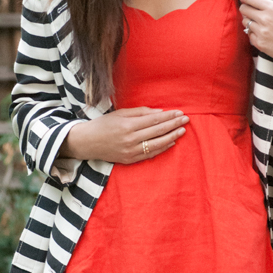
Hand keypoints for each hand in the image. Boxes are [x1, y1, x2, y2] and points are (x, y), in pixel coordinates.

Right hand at [60, 107, 188, 163]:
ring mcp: (131, 151)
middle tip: (186, 120)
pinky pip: (151, 154)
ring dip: (172, 137)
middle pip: (158, 131)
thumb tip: (160, 113)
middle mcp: (130, 139)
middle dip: (174, 124)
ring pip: (157, 144)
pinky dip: (162, 148)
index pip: (154, 120)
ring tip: (182, 131)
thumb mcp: (120, 113)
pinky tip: (171, 142)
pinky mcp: (130, 160)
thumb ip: (140, 112)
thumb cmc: (103, 124)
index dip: (169, 116)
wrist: (87, 143)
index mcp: (127, 125)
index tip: (179, 112)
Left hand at [239, 0, 272, 68]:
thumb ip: (267, 7)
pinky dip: (254, 34)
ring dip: (249, 23)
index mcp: (272, 8)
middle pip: (243, 9)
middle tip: (250, 12)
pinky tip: (263, 35)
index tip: (245, 0)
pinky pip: (249, 35)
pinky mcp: (260, 43)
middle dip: (245, 10)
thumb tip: (250, 2)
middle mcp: (265, 18)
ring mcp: (261, 32)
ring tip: (260, 25)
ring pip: (245, 22)